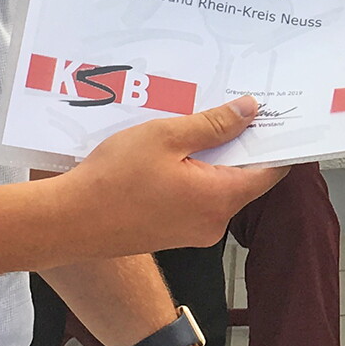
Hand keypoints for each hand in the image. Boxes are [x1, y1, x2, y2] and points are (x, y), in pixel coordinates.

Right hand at [64, 98, 282, 255]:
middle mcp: (214, 222)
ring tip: (191, 128)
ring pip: (218, 188)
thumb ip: (213, 125)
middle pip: (244, 179)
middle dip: (238, 145)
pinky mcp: (174, 235)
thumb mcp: (166, 137)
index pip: (270, 172)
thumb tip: (249, 111)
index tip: (276, 119)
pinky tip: (171, 155)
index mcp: (220, 198)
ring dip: (211, 160)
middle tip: (229, 110)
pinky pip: (197, 200)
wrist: (69, 222)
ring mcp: (194, 232)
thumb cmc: (113, 179)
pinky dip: (193, 177)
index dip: (276, 143)